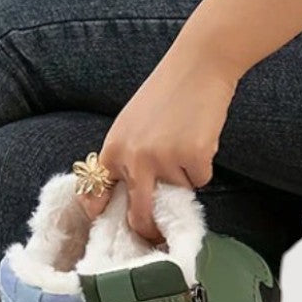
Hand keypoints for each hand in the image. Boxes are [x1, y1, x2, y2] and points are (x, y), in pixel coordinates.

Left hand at [81, 56, 237, 240]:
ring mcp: (164, 159)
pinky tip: (200, 139)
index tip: (113, 230)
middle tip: (155, 237)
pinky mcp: (193, 157)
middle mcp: (134, 159)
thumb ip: (126, 159)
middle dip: (148, 231)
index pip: (98, 195)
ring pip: (177, 193)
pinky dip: (203, 166)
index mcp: (113, 150)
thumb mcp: (131, 125)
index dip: (104, 216)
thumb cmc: (166, 93)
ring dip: (185, 177)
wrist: (199, 63)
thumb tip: (130, 200)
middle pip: (139, 215)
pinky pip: (200, 181)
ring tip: (185, 141)